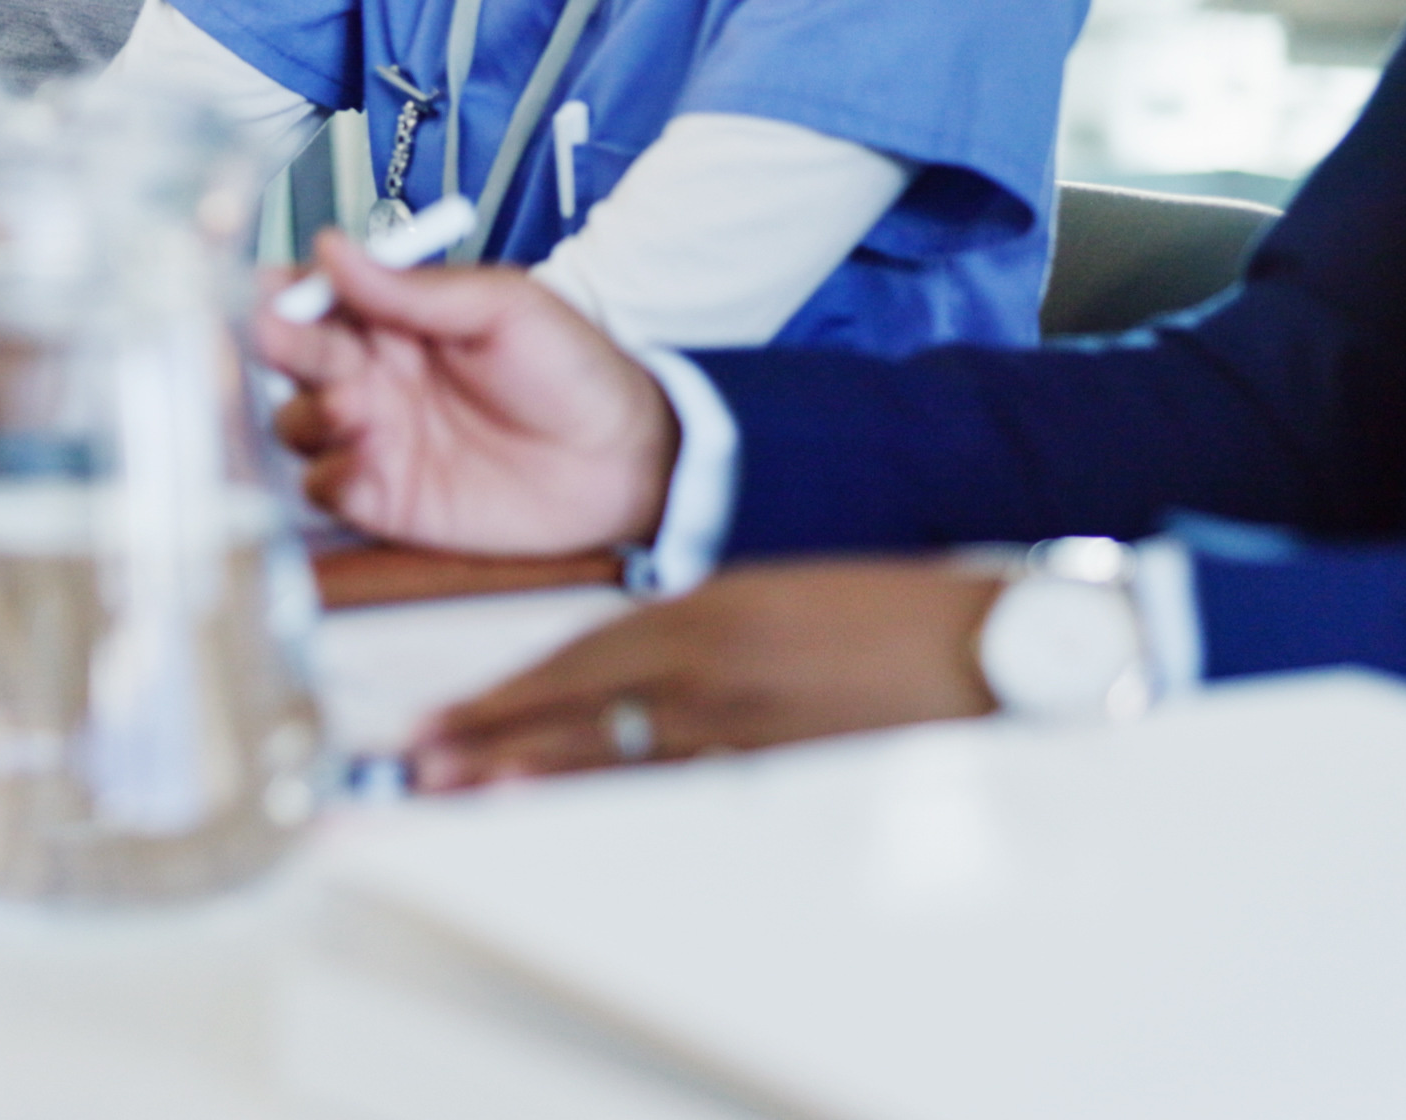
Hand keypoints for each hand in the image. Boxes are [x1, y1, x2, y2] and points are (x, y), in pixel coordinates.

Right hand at [255, 233, 675, 556]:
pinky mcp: (387, 498)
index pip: (315, 296)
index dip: (285, 292)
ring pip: (295, 422)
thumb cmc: (573, 370)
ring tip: (351, 406)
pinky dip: (328, 475)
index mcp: (394, 318)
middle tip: (287, 341)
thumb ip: (415, 288)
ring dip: (306, 412)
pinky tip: (363, 462)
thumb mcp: (503, 307)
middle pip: (291, 357)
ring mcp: (375, 437)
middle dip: (281, 346)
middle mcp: (372, 374)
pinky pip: (326, 488)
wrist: (624, 459)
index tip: (276, 291)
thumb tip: (333, 247)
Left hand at [407, 560, 1004, 788]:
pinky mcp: (776, 771)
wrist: (987, 646)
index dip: (500, 694)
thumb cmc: (888, 609)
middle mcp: (708, 668)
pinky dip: (614, 800)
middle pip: (573, 710)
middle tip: (418, 767)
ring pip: (612, 755)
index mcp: (704, 609)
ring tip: (463, 795)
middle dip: (488, 740)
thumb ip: (693, 621)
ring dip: (532, 775)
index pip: (572, 657)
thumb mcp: (771, 591)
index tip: (440, 718)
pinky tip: (568, 815)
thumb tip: (626, 662)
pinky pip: (677, 787)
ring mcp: (741, 728)